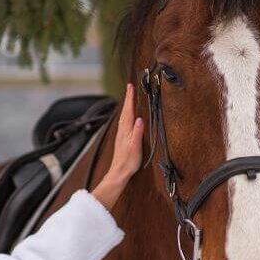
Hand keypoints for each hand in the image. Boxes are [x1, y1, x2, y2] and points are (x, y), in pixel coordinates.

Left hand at [92, 82, 144, 209]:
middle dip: (127, 99)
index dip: (129, 98)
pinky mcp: (122, 139)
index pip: (128, 111)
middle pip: (125, 111)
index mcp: (126, 131)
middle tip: (130, 88)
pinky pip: (124, 123)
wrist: (119, 172)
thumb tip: (140, 119)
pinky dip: (126, 116)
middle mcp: (122, 131)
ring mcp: (121, 135)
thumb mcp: (135, 147)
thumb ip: (138, 132)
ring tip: (129, 99)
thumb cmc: (128, 162)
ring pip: (124, 117)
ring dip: (126, 107)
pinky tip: (127, 119)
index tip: (130, 87)